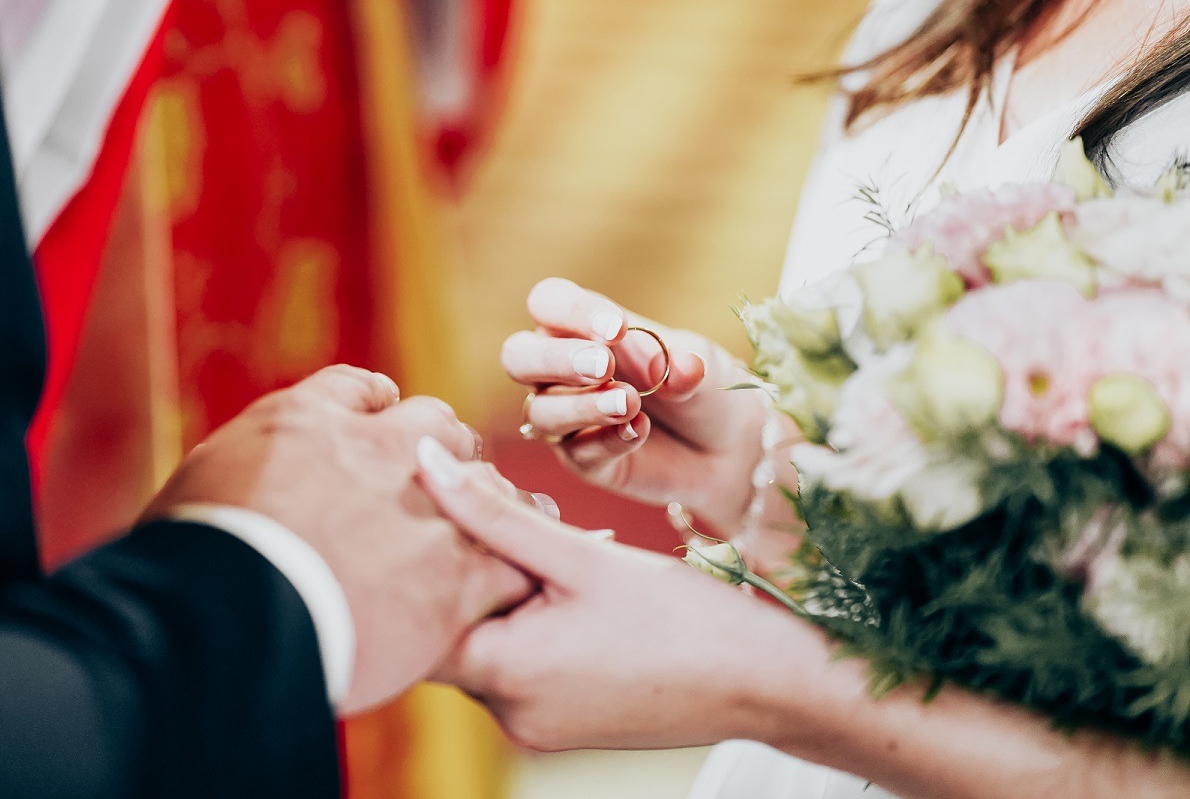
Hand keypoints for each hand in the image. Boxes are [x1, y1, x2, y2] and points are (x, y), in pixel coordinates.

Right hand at [146, 365, 535, 714]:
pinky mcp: (460, 575)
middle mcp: (381, 448)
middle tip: (439, 487)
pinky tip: (503, 581)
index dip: (377, 411)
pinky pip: (511, 554)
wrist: (234, 617)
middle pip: (435, 426)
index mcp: (311, 420)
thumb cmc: (197, 561)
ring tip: (486, 532)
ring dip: (486, 503)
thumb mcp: (199, 485)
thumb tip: (247, 480)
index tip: (383, 426)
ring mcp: (429, 507)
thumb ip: (241, 467)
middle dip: (441, 452)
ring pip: (486, 483)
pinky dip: (507, 567)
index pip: (360, 391)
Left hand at [416, 437, 822, 751]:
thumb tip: (424, 462)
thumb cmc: (681, 617)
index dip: (434, 552)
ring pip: (495, 643)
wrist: (766, 683)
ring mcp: (539, 726)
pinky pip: (529, 666)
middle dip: (480, 569)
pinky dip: (542, 623)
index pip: (423, 610)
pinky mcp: (567, 725)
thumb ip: (494, 513)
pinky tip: (584, 591)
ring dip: (515, 593)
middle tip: (527, 521)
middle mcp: (509, 715)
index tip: (468, 506)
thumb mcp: (581, 554)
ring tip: (565, 553)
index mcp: (502, 674)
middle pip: (457, 626)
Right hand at [504, 278, 771, 535]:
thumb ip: (673, 359)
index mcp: (581, 326)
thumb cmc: (705, 387)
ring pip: (541, 411)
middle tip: (603, 365)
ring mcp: (568, 418)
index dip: (572, 311)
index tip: (617, 328)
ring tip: (630, 403)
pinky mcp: (584, 460)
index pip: (549, 303)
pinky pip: (576, 452)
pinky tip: (639, 432)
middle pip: (518, 356)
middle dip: (557, 359)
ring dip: (583, 405)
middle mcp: (561, 370)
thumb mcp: (698, 363)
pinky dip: (608, 440)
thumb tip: (663, 363)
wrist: (733, 446)